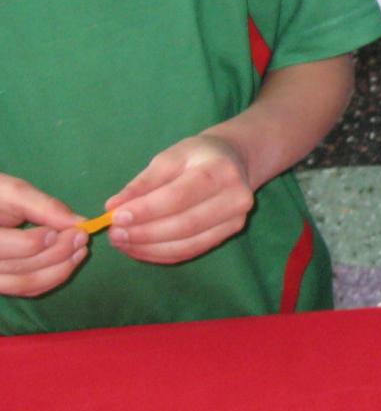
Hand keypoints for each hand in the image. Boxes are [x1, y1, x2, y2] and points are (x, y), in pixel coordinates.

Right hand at [0, 173, 87, 296]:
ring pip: (24, 284)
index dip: (33, 242)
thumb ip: (43, 207)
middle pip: (17, 268)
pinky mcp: (1, 282)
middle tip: (82, 236)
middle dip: (56, 253)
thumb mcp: (11, 192)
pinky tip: (69, 262)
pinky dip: (51, 278)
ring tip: (81, 250)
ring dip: (59, 270)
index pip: (1, 247)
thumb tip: (78, 222)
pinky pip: (26, 289)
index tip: (60, 230)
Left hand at [107, 134, 262, 262]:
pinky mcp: (229, 234)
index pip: (179, 196)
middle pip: (185, 224)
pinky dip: (160, 254)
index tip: (115, 217)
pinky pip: (190, 251)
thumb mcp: (169, 158)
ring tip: (121, 242)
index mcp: (221, 171)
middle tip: (113, 234)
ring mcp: (236, 219)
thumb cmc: (196, 156)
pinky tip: (139, 248)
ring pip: (187, 244)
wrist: (234, 161)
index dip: (146, 210)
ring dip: (149, 248)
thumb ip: (143, 183)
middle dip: (144, 233)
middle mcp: (236, 197)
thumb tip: (113, 207)